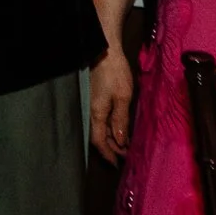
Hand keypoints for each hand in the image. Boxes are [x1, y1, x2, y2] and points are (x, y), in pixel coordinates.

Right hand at [90, 46, 134, 164]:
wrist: (105, 51)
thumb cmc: (115, 73)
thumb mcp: (123, 98)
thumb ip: (121, 120)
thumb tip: (120, 141)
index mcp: (97, 114)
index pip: (99, 141)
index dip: (108, 154)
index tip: (117, 164)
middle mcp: (91, 111)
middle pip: (98, 136)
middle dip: (111, 148)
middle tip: (124, 155)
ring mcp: (92, 105)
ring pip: (99, 128)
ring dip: (111, 138)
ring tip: (123, 144)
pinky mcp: (95, 98)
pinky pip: (101, 119)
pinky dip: (109, 127)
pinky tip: (117, 127)